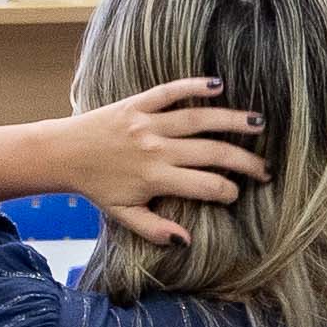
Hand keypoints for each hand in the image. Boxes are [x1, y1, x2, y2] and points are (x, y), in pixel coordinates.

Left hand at [0, 79, 266, 246]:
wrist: (60, 153)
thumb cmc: (96, 186)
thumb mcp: (122, 214)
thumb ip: (154, 229)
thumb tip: (187, 241)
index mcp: (155, 178)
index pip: (207, 186)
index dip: (228, 192)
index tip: (237, 194)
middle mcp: (155, 149)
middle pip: (213, 153)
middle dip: (245, 162)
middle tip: (265, 168)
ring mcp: (146, 124)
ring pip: (198, 119)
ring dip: (232, 120)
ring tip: (258, 124)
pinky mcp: (135, 104)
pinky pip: (168, 92)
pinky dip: (192, 86)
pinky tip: (218, 85)